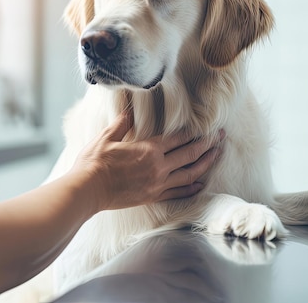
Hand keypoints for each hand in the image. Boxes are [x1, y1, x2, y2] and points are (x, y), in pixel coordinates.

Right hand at [71, 109, 223, 210]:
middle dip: (207, 145)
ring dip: (205, 164)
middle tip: (220, 137)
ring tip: (216, 155)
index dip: (195, 132)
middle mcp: (158, 167)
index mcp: (149, 149)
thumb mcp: (107, 137)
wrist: (87, 191)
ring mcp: (157, 184)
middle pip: (190, 154)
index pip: (179, 138)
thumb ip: (122, 123)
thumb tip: (130, 111)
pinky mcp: (152, 196)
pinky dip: (192, 187)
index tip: (206, 126)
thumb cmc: (94, 163)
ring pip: (190, 173)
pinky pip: (179, 192)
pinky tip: (200, 183)